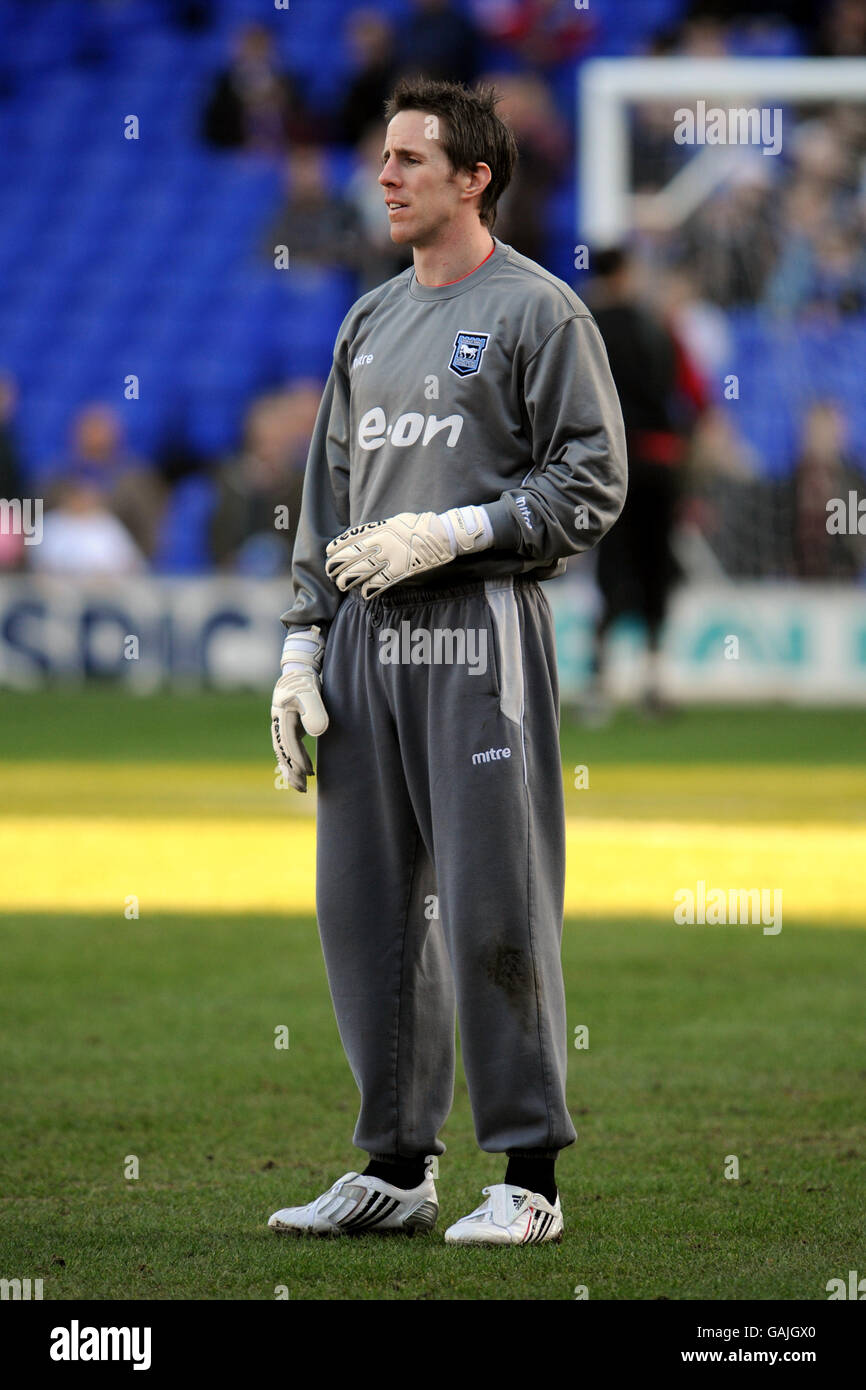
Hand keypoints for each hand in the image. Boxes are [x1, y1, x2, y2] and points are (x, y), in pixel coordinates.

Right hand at [271, 625, 328, 792]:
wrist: (300, 669)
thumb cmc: (307, 680)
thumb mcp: (312, 692)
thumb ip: (315, 710)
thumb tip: (317, 733)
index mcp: (282, 714)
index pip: (288, 741)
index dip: (296, 757)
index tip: (306, 772)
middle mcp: (278, 721)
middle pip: (281, 750)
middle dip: (291, 770)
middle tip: (302, 788)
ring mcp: (283, 724)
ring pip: (284, 751)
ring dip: (292, 769)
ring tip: (302, 787)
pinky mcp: (290, 726)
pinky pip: (291, 747)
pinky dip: (297, 760)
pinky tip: (308, 770)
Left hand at [325, 505, 491, 598]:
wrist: (442, 534)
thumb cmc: (419, 526)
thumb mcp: (395, 521)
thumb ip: (378, 529)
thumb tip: (362, 535)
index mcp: (379, 529)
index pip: (351, 538)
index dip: (337, 547)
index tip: (328, 553)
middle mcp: (381, 543)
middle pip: (351, 556)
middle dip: (337, 566)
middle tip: (330, 572)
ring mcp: (390, 558)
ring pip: (361, 571)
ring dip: (348, 579)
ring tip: (342, 584)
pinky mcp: (400, 571)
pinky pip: (380, 583)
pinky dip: (369, 590)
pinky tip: (364, 593)